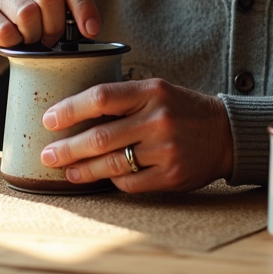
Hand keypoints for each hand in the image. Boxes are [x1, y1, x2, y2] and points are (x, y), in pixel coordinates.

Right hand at [0, 0, 99, 56]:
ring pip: (28, 14)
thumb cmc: (23, 13)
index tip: (91, 30)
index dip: (84, 7)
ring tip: (28, 36)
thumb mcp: (48, 3)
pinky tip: (11, 39)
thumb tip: (90, 29)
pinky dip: (14, 43)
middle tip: (50, 38)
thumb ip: (68, 7)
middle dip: (56, 25)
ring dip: (33, 35)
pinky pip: (7, 32)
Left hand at [38, 78, 233, 192]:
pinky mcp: (171, 175)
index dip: (70, 110)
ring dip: (82, 170)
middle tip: (47, 155)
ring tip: (67, 172)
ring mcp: (165, 149)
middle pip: (99, 137)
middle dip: (67, 148)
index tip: (49, 120)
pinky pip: (129, 182)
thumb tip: (74, 112)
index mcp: (151, 91)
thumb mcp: (156, 91)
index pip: (101, 97)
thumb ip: (123, 98)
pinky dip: (111, 181)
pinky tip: (100, 179)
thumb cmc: (181, 109)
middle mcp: (158, 119)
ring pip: (111, 164)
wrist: (225, 133)